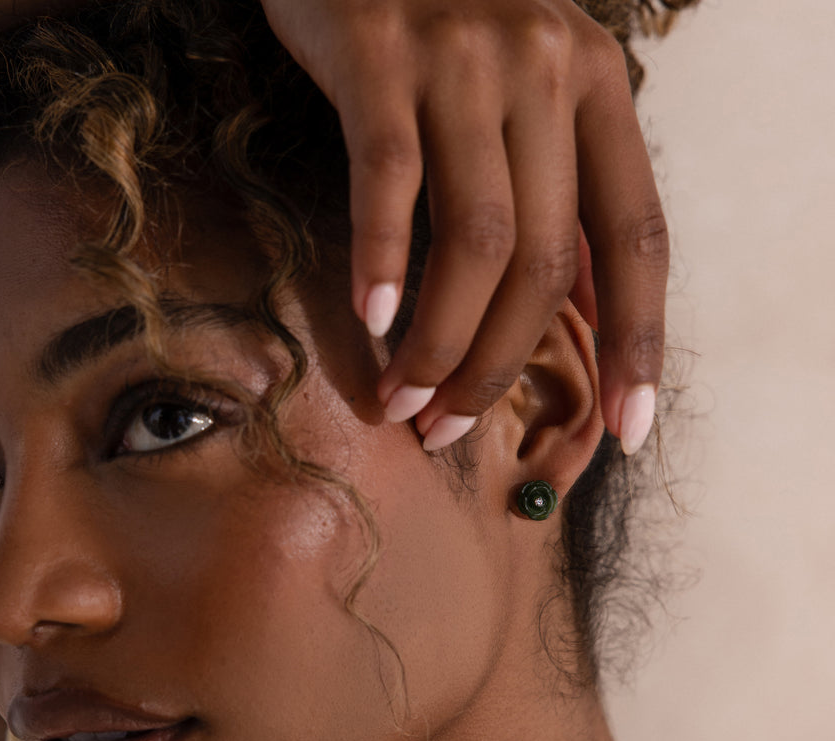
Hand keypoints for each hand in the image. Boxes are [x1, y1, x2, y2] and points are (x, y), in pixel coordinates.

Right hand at [260, 0, 665, 453]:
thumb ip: (553, 190)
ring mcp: (464, 59)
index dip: (639, 341)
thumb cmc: (447, 26)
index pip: (637, 239)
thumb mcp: (528, 92)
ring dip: (438, 342)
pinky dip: (383, 261)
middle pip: (545, 262)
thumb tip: (568, 313)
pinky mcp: (380, 54)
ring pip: (474, 239)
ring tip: (401, 399)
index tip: (626, 431)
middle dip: (496, 368)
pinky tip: (370, 321)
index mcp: (596, 90)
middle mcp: (545, 71)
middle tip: (445, 427)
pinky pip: (389, 181)